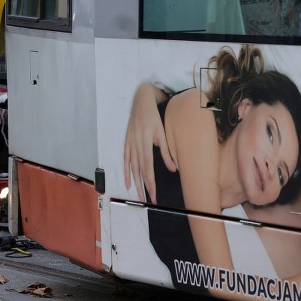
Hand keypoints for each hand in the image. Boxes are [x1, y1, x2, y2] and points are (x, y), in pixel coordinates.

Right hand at [123, 84, 174, 204]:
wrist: (141, 101)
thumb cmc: (154, 116)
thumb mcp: (163, 132)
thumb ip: (166, 151)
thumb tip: (174, 169)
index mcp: (146, 141)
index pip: (148, 167)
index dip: (151, 182)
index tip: (154, 194)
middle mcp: (136, 143)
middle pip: (139, 170)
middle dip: (144, 186)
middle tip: (149, 199)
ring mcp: (129, 143)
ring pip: (132, 167)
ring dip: (135, 182)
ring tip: (139, 195)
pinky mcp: (127, 141)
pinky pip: (126, 159)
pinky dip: (126, 171)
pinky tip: (128, 182)